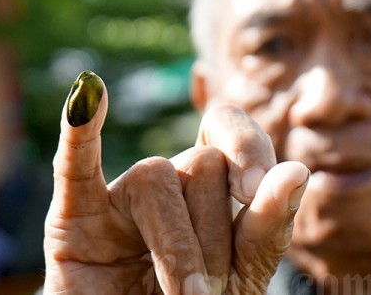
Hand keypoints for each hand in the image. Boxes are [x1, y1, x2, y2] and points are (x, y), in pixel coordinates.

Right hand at [43, 72, 308, 293]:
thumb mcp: (244, 273)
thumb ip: (266, 227)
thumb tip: (297, 170)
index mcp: (212, 185)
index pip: (229, 128)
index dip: (246, 146)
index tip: (253, 190)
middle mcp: (168, 181)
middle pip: (201, 160)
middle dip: (216, 231)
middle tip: (212, 288)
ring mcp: (118, 198)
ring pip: (155, 175)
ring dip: (178, 247)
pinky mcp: (73, 221)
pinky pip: (74, 166)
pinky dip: (80, 131)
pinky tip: (89, 94)